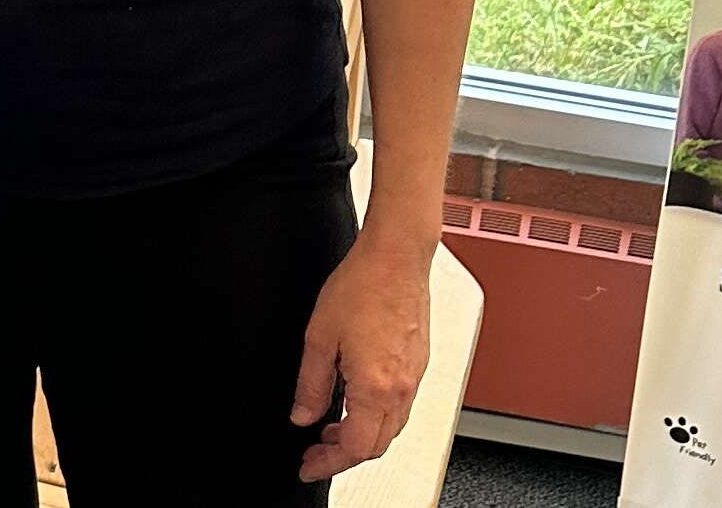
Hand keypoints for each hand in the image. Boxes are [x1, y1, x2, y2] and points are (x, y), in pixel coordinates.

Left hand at [292, 235, 430, 482]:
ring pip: (390, 428)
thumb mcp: (318, 337)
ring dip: (362, 436)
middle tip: (315, 450)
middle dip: (344, 454)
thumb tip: (302, 414)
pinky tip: (354, 402)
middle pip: (377, 445)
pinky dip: (376, 416)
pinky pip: (399, 407)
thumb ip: (310, 383)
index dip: (329, 462)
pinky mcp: (419, 365)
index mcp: (376, 387)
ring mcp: (414, 378)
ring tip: (330, 428)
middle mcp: (402, 388)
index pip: (355, 447)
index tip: (309, 464)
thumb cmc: (363, 286)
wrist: (397, 258)